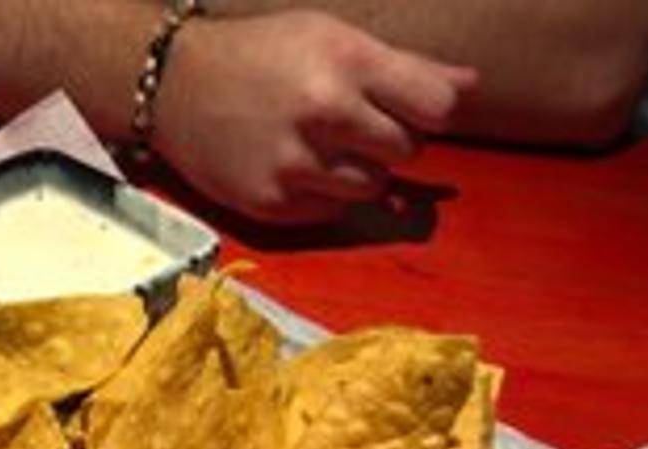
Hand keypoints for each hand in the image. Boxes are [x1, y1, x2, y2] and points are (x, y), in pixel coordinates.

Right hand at [154, 11, 476, 223]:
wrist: (175, 89)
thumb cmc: (262, 56)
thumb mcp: (331, 39)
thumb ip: (405, 68)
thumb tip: (472, 86)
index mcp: (343, 62)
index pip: (434, 107)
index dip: (427, 109)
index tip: (405, 106)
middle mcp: (322, 114)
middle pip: (407, 151)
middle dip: (389, 140)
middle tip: (349, 123)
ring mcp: (294, 165)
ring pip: (372, 189)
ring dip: (360, 173)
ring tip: (321, 148)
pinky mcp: (272, 204)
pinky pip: (332, 212)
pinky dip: (325, 195)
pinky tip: (294, 169)